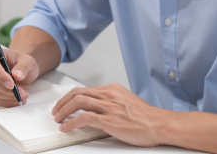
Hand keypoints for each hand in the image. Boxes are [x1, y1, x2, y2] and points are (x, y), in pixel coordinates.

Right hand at [0, 48, 38, 106]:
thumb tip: (17, 75)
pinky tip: (19, 100)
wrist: (23, 71)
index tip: (12, 85)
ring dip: (9, 97)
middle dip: (6, 89)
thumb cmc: (24, 63)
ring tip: (24, 95)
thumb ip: (23, 66)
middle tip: (22, 92)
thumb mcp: (29, 61)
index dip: (1, 76)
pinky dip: (8, 102)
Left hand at [52, 83, 169, 146]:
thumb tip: (99, 105)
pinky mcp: (109, 120)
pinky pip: (84, 118)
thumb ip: (112, 100)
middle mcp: (108, 95)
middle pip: (78, 93)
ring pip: (78, 102)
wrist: (160, 124)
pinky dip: (71, 123)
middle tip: (56, 110)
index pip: (85, 89)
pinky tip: (66, 128)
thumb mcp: (127, 100)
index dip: (71, 96)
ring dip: (63, 111)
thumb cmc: (146, 116)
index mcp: (112, 89)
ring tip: (57, 119)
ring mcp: (108, 106)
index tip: (64, 103)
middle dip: (63, 102)